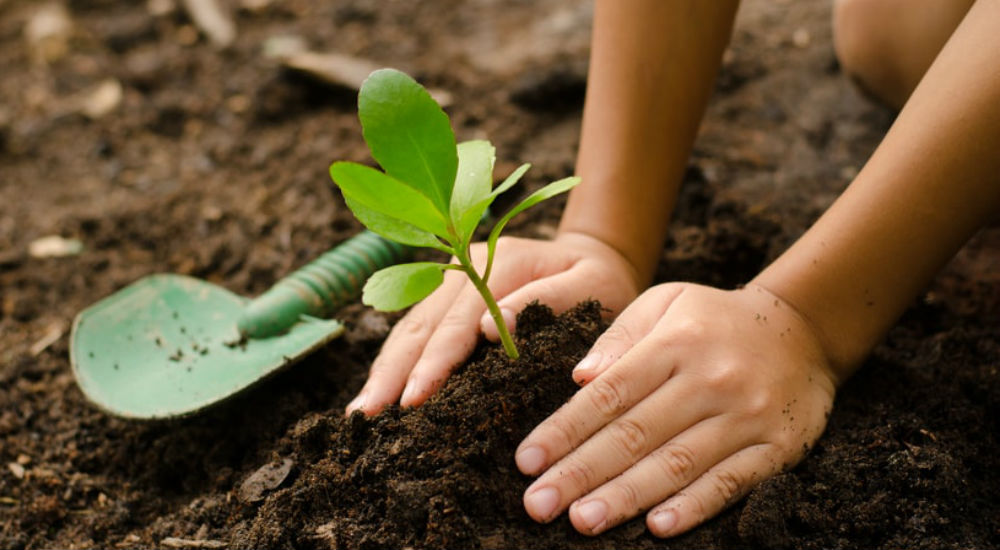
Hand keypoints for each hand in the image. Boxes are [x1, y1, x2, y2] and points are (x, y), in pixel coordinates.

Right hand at [345, 231, 642, 414]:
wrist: (595, 256)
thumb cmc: (601, 280)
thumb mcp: (591, 285)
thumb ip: (547, 300)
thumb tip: (491, 328)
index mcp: (499, 262)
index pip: (458, 321)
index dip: (434, 361)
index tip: (414, 398)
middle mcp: (464, 266)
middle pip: (421, 324)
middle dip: (393, 372)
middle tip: (367, 416)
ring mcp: (450, 279)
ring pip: (409, 327)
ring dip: (384, 370)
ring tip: (361, 412)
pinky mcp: (447, 296)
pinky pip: (414, 330)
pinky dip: (394, 361)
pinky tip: (379, 391)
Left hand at [515, 282, 837, 536]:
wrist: (805, 329)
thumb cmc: (715, 319)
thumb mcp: (666, 301)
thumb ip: (620, 336)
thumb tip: (579, 377)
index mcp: (675, 344)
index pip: (609, 394)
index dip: (564, 430)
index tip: (527, 460)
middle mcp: (709, 380)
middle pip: (635, 434)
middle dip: (581, 472)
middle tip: (538, 505)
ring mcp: (746, 416)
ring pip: (677, 464)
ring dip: (626, 496)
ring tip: (582, 520)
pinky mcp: (778, 447)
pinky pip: (731, 482)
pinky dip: (695, 506)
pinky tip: (658, 527)